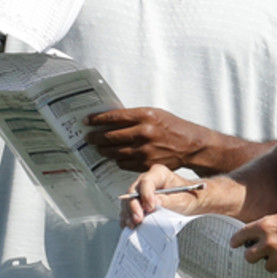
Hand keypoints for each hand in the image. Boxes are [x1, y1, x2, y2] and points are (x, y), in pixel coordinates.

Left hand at [85, 107, 206, 171]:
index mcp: (145, 115)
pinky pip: (123, 163)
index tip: (86, 121)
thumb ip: (134, 117)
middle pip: (110, 136)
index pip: (114, 117)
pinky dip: (117, 159)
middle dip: (95, 137)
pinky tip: (115, 156)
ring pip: (114, 152)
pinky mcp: (145, 164)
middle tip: (88, 137)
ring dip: (103, 150)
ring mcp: (144, 150)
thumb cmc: (171, 126)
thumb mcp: (154, 114)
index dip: (97, 119)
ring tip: (99, 148)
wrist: (190, 144)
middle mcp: (144, 132)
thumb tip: (110, 120)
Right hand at [121, 164, 202, 227]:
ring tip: (134, 224)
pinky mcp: (139, 201)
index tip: (150, 208)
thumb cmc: (188, 197)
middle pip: (134, 190)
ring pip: (128, 200)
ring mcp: (141, 190)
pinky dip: (128, 217)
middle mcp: (148, 180)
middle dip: (134, 206)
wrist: (190, 202)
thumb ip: (169, 201)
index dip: (146, 194)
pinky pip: (128, 208)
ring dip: (129, 213)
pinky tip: (131, 225)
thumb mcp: (183, 200)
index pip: (146, 181)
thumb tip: (155, 202)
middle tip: (139, 219)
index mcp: (159, 174)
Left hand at [230, 207, 276, 272]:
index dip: (236, 240)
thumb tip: (260, 233)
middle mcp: (269, 242)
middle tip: (257, 253)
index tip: (234, 243)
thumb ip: (269, 225)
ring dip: (272, 261)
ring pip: (266, 266)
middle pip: (249, 257)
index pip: (242, 235)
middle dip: (252, 255)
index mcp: (265, 226)